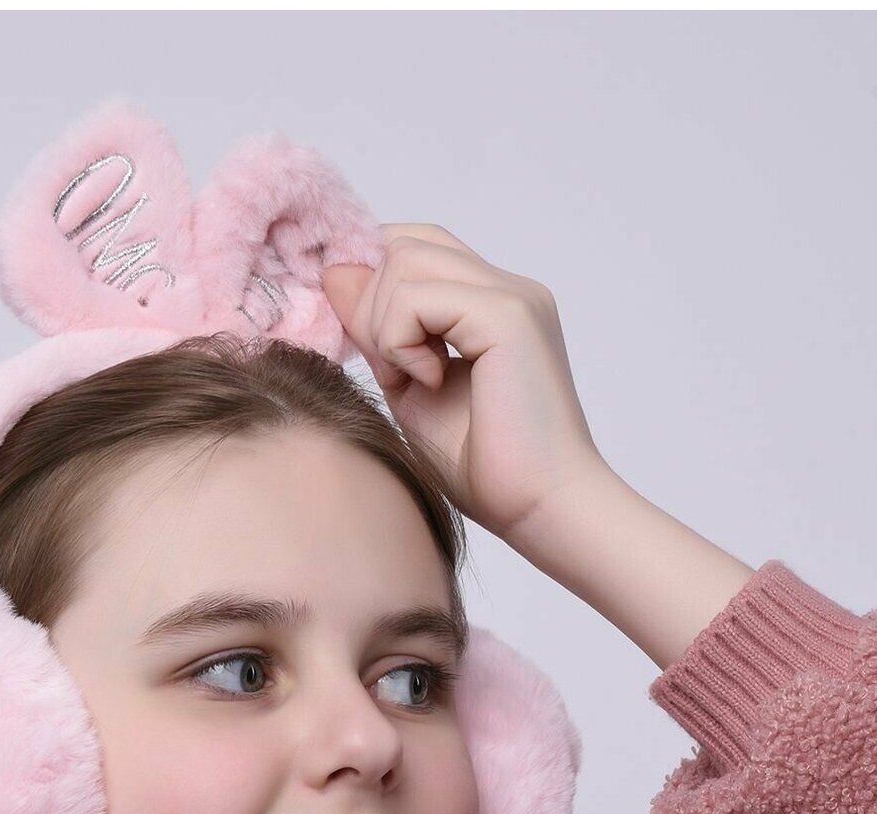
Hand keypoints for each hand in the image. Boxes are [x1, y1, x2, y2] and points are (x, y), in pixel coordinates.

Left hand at [320, 225, 610, 546]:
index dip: (372, 283)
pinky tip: (430, 383)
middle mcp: (507, 287)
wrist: (542, 509)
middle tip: (391, 371)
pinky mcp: (508, 314)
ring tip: (413, 380)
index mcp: (490, 303)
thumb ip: (379, 334)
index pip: (413, 246)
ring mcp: (512, 294)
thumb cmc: (486, 468)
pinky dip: (401, 340)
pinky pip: (417, 295)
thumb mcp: (410, 391)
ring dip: (383, 324)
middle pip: (401, 243)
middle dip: (370, 304)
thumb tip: (334, 273)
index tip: (368, 347)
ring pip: (403, 260)